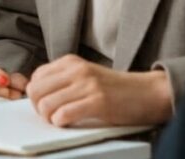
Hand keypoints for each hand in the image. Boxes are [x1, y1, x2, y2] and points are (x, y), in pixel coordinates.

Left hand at [26, 55, 172, 126]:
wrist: (149, 92)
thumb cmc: (117, 89)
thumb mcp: (85, 76)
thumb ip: (64, 80)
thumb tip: (39, 94)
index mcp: (70, 62)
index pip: (36, 77)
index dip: (36, 95)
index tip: (45, 104)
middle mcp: (76, 69)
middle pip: (36, 90)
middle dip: (38, 107)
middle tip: (50, 116)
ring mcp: (87, 85)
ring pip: (47, 103)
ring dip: (49, 117)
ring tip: (59, 120)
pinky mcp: (98, 102)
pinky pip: (64, 114)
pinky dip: (60, 122)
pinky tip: (68, 123)